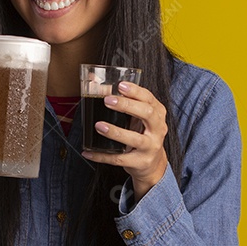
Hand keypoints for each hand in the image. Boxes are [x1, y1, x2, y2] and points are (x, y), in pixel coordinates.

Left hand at [81, 81, 168, 201]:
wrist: (153, 163)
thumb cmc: (142, 133)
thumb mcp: (139, 117)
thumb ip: (125, 102)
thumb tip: (95, 82)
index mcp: (158, 114)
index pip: (149, 99)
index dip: (136, 91)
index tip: (120, 86)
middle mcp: (158, 130)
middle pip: (147, 114)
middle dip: (127, 106)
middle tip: (107, 100)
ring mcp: (150, 147)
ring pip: (134, 139)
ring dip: (116, 132)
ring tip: (99, 126)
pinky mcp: (140, 162)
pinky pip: (119, 159)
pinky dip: (102, 156)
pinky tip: (88, 152)